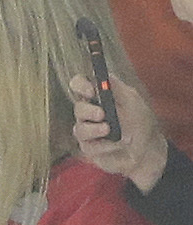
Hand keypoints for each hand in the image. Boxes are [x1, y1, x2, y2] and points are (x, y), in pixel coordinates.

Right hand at [70, 72, 171, 193]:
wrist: (146, 150)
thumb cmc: (141, 123)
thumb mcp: (133, 101)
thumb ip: (117, 88)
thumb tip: (103, 75)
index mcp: (99, 97)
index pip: (79, 85)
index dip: (80, 85)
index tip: (90, 91)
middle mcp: (90, 112)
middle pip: (78, 107)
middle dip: (88, 111)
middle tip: (102, 114)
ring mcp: (88, 130)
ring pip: (79, 127)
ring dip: (94, 129)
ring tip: (109, 131)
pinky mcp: (88, 147)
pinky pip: (87, 145)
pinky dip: (103, 144)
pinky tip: (115, 144)